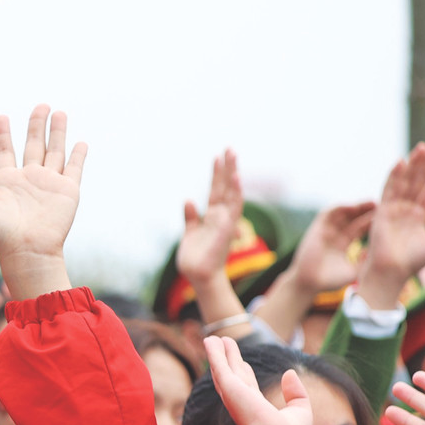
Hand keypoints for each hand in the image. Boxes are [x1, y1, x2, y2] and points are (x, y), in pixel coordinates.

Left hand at [0, 106, 84, 298]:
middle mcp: (28, 180)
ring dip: (57, 132)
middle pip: (33, 145)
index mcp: (6, 183)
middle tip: (40, 105)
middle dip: (36, 125)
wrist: (27, 251)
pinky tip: (80, 142)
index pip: (4, 151)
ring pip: (54, 151)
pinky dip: (78, 155)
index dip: (2, 134)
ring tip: (58, 112)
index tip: (1, 116)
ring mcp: (49, 185)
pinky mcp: (68, 191)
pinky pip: (74, 168)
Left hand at [176, 150, 242, 282]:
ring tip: (232, 155)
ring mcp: (225, 221)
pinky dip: (235, 192)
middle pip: (225, 187)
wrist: (199, 277)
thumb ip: (190, 217)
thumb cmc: (195, 259)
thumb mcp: (189, 233)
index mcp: (212, 217)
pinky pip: (233, 207)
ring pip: (232, 192)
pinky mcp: (226, 228)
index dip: (216, 174)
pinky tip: (235, 177)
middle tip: (229, 147)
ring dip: (233, 174)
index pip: (216, 191)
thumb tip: (188, 200)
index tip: (217, 157)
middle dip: (227, 168)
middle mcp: (220, 216)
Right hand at [204, 336, 311, 424]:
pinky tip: (210, 341)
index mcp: (256, 409)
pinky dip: (214, 353)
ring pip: (222, 369)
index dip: (244, 372)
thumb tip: (289, 373)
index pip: (248, 386)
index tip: (241, 363)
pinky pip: (219, 365)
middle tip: (221, 344)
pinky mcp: (229, 388)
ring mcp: (233, 395)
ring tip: (211, 339)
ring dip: (217, 354)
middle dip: (227, 359)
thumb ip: (295, 392)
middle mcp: (241, 401)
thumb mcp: (300, 410)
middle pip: (233, 374)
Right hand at [289, 202, 376, 294]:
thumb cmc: (329, 281)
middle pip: (354, 219)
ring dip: (357, 207)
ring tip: (372, 203)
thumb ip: (364, 262)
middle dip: (367, 211)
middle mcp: (335, 235)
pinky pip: (328, 213)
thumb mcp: (354, 271)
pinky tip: (353, 206)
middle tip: (384, 206)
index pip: (360, 229)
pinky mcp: (316, 228)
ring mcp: (326, 231)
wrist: (308, 283)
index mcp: (343, 245)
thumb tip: (372, 251)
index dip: (372, 222)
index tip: (387, 218)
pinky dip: (340, 208)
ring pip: (344, 213)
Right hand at [360, 142, 424, 309]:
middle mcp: (406, 210)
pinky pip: (388, 190)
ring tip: (423, 148)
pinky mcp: (381, 212)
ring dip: (413, 165)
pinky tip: (401, 162)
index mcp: (419, 217)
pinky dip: (393, 176)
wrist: (391, 272)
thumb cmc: (413, 262)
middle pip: (418, 182)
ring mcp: (393, 210)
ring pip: (405, 182)